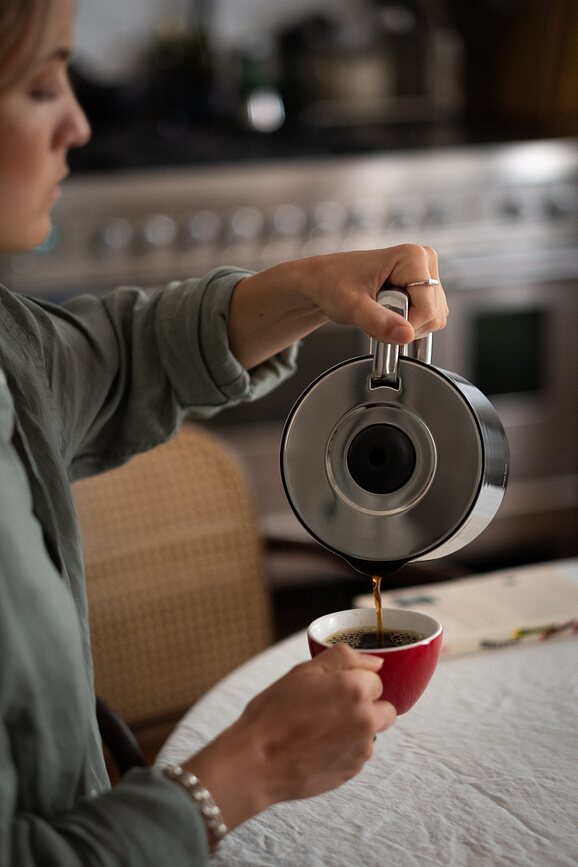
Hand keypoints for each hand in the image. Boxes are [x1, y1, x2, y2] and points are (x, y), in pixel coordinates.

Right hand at [184, 645, 395, 830]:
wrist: (256, 761)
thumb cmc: (274, 713)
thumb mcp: (304, 671)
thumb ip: (344, 658)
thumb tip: (376, 663)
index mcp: (356, 689)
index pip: (376, 679)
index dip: (353, 681)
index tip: (332, 688)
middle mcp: (367, 720)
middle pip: (385, 708)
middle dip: (366, 706)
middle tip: (333, 707)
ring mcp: (361, 749)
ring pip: (371, 732)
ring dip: (356, 728)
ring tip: (320, 729)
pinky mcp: (352, 772)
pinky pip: (358, 753)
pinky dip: (344, 749)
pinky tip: (317, 747)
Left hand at [228, 244, 447, 369]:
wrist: (323, 280)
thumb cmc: (332, 284)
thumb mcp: (351, 306)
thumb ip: (378, 321)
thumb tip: (406, 335)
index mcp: (413, 257)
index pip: (428, 309)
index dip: (406, 326)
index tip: (378, 321)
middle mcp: (426, 261)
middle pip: (434, 315)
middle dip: (405, 325)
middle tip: (375, 315)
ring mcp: (427, 273)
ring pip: (434, 318)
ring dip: (406, 325)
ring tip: (380, 312)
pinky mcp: (424, 286)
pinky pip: (429, 317)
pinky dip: (409, 324)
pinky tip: (389, 316)